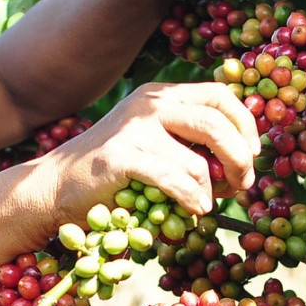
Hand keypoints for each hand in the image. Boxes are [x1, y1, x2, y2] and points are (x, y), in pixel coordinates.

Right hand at [40, 82, 260, 229]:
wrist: (54, 189)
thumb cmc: (111, 175)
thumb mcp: (152, 143)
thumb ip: (188, 140)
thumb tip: (242, 159)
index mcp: (160, 96)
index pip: (220, 96)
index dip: (245, 125)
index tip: (252, 155)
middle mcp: (149, 104)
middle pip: (217, 124)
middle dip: (240, 159)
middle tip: (242, 186)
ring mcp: (133, 129)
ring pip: (198, 161)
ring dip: (212, 190)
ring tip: (208, 205)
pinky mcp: (121, 158)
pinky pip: (174, 181)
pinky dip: (191, 199)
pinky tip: (194, 210)